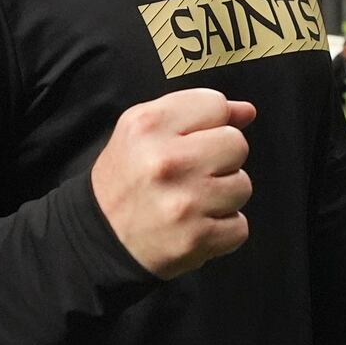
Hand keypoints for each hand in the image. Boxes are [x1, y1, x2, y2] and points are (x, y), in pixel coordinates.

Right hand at [90, 87, 255, 279]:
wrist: (98, 238)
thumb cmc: (127, 178)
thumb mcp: (145, 130)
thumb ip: (197, 112)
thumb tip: (247, 112)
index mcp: (150, 125)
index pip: (216, 105)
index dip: (210, 123)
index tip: (191, 140)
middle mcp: (166, 162)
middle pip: (237, 144)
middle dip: (221, 159)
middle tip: (192, 173)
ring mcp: (184, 203)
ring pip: (243, 186)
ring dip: (224, 196)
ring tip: (192, 200)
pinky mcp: (196, 239)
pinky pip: (240, 227)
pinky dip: (222, 229)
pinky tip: (195, 225)